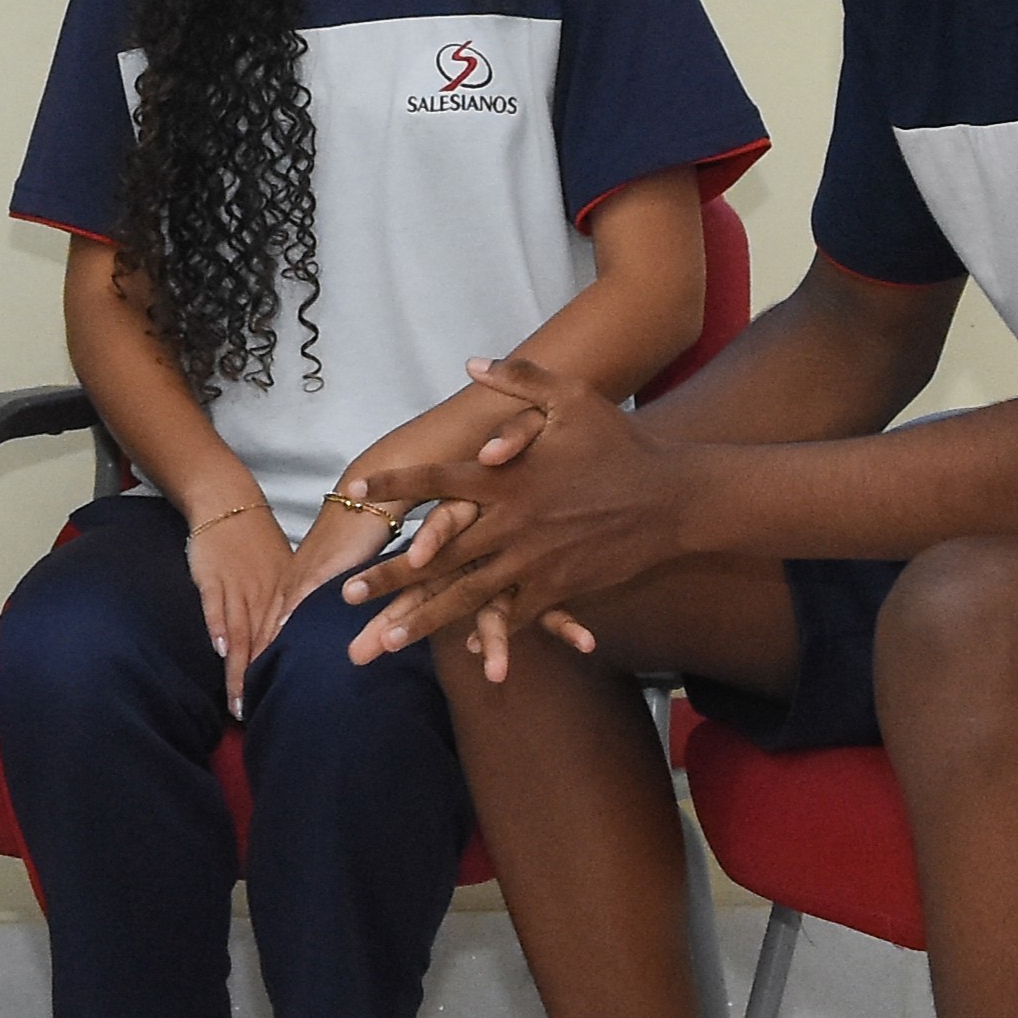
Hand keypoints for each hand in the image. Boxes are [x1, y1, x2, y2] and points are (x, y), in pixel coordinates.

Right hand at [181, 492, 308, 712]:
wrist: (227, 502)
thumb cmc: (254, 543)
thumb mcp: (282, 571)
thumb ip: (288, 606)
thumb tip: (298, 643)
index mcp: (286, 594)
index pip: (288, 641)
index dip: (285, 674)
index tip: (285, 705)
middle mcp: (266, 594)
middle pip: (265, 646)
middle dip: (261, 683)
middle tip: (259, 717)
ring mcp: (239, 586)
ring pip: (243, 634)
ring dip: (241, 670)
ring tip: (239, 703)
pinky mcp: (214, 577)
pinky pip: (217, 606)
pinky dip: (220, 627)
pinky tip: (222, 651)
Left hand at [339, 358, 682, 672]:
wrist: (672, 500)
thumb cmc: (621, 443)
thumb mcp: (572, 397)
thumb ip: (519, 379)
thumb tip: (472, 361)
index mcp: (506, 478)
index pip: (437, 480)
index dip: (396, 486)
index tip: (358, 493)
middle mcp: (510, 523)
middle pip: (437, 554)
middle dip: (389, 578)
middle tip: (346, 597)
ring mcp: (532, 562)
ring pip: (466, 596)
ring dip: (422, 620)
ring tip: (384, 640)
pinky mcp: (557, 588)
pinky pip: (514, 616)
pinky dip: (488, 636)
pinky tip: (461, 655)